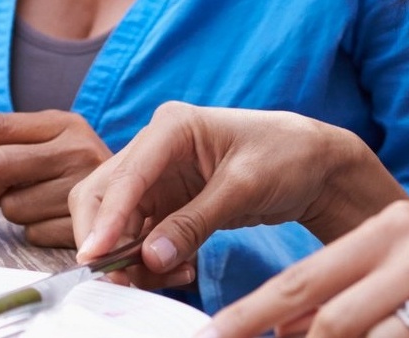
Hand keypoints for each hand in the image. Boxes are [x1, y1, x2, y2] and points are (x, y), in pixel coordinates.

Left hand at [0, 111, 111, 246]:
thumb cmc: (75, 165)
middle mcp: (77, 149)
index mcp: (65, 123)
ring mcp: (83, 186)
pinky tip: (52, 216)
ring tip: (40, 198)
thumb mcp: (51, 138)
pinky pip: (32, 233)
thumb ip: (7, 139)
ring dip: (13, 208)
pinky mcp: (82, 222)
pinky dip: (33, 229)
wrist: (135, 189)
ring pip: (11, 206)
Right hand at [70, 102, 404, 281]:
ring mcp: (158, 178)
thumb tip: (148, 257)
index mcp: (172, 127)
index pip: (125, 175)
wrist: (313, 165)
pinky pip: (139, 240)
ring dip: (133, 260)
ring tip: (177, 274)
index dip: (106, 218)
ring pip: (117, 226)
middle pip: (102, 199)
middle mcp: (156, 149)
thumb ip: (196, 221)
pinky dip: (150, 262)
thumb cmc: (285, 156)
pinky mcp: (167, 204)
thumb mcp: (245, 186)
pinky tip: (182, 269)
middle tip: (129, 282)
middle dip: (110, 243)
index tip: (95, 258)